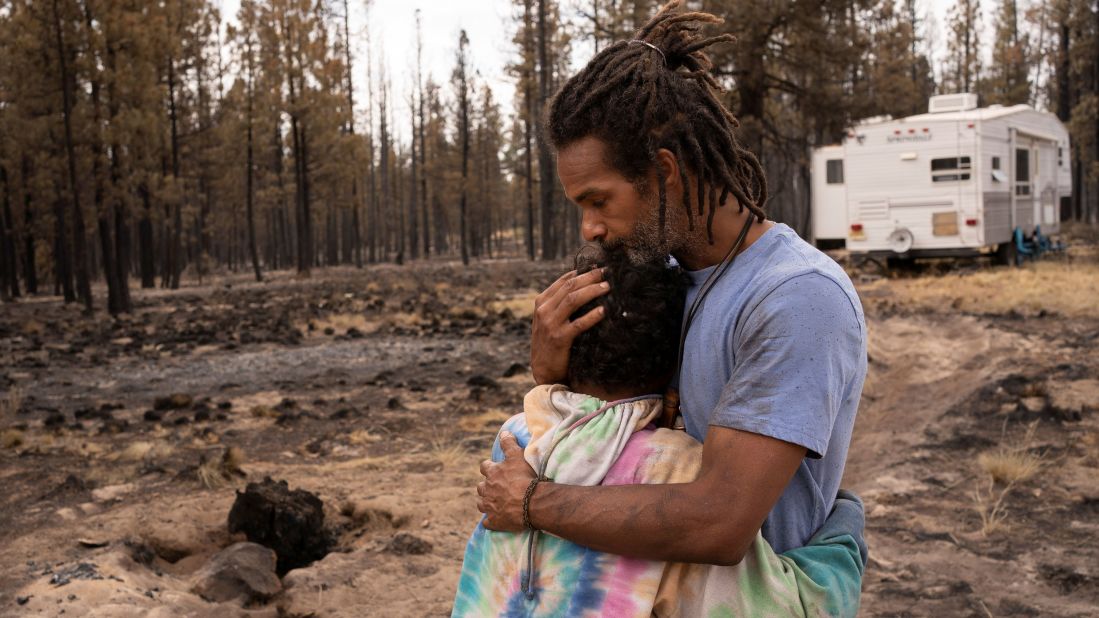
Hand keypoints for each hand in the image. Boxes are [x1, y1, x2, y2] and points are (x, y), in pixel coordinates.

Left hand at [477, 432, 536, 530]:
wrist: (531, 503)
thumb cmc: (525, 477)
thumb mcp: (517, 456)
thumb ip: (508, 443)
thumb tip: (503, 432)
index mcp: (492, 474)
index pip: (484, 467)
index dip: (489, 468)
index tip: (494, 469)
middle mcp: (487, 490)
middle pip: (481, 487)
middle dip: (486, 486)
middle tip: (495, 487)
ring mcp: (489, 507)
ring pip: (481, 504)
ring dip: (486, 502)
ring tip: (494, 503)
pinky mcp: (494, 521)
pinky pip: (488, 523)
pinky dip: (490, 521)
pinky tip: (495, 521)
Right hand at [530, 268, 609, 384]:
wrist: (544, 369)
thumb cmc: (551, 342)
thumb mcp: (550, 319)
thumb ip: (560, 303)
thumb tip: (584, 285)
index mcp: (541, 302)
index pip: (563, 281)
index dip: (582, 272)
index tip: (598, 267)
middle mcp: (544, 310)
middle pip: (570, 287)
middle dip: (590, 277)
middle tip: (606, 273)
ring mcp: (550, 324)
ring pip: (573, 300)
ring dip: (592, 291)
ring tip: (607, 287)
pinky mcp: (559, 338)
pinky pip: (578, 324)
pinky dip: (592, 316)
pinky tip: (603, 311)